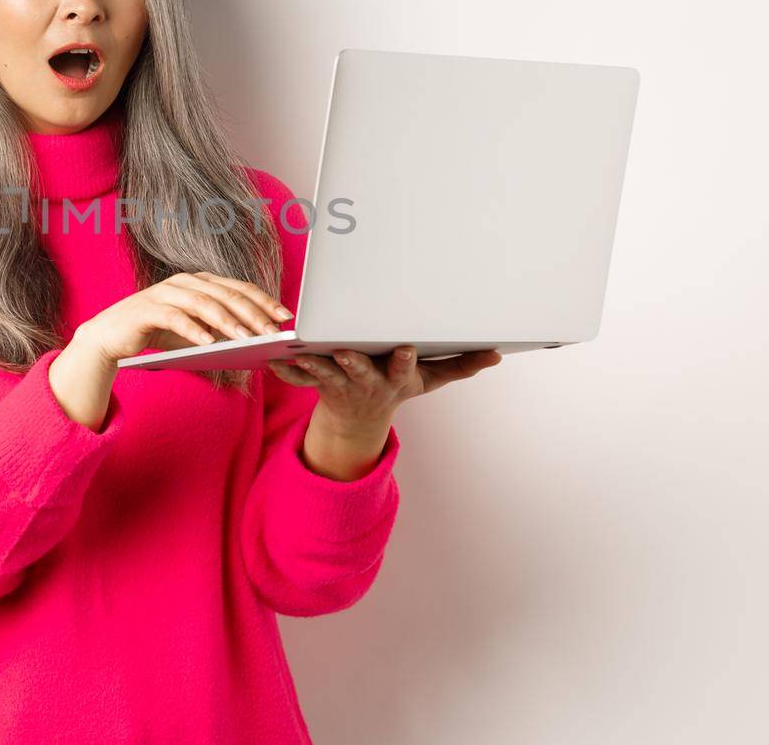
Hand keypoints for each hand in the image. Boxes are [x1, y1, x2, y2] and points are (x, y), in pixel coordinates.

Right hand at [74, 271, 291, 365]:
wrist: (111, 337)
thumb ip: (220, 330)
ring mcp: (165, 293)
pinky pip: (174, 317)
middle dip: (252, 313)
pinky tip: (209, 343)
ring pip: (203, 304)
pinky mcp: (147, 309)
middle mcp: (185, 282)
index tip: (286, 317)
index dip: (264, 300)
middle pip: (225, 294)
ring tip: (246, 339)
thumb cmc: (158, 334)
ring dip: (227, 322)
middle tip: (272, 332)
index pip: (239, 288)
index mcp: (200, 283)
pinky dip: (193, 329)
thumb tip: (256, 340)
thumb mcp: (196, 331)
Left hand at [267, 345, 502, 436]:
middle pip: (361, 371)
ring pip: (326, 374)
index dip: (404, 360)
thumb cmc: (396, 385)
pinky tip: (271, 360)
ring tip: (300, 352)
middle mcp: (369, 383)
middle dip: (354, 362)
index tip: (405, 348)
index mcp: (396, 378)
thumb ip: (461, 365)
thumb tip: (497, 354)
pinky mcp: (319, 385)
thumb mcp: (429, 379)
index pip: (404, 367)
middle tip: (344, 351)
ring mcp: (343, 386)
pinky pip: (299, 380)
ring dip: (313, 365)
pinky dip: (285, 372)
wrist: (359, 420)